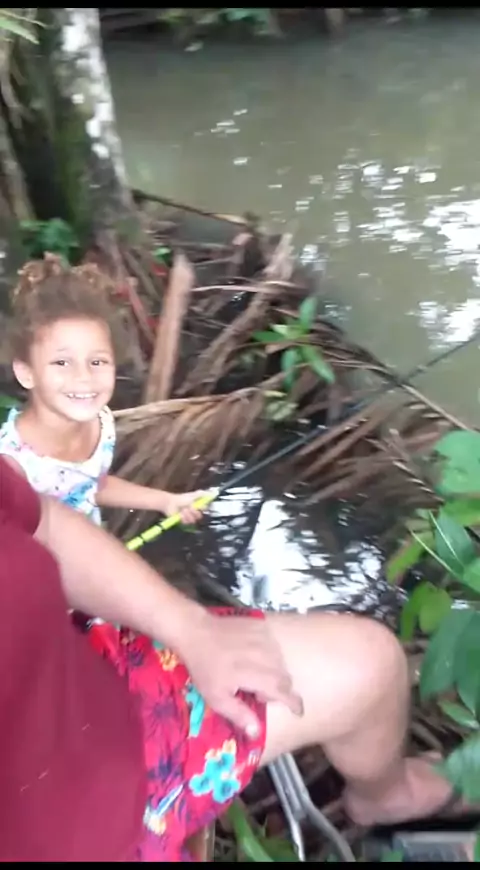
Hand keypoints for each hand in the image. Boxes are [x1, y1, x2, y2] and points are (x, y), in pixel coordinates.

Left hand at [162, 490, 204, 524]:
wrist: (170, 503)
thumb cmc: (182, 498)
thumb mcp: (194, 494)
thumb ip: (203, 494)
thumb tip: (213, 493)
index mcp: (198, 506)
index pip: (205, 510)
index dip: (203, 508)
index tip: (200, 505)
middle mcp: (195, 512)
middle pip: (199, 516)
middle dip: (194, 511)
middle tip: (189, 507)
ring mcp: (190, 518)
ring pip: (193, 520)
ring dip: (187, 514)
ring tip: (183, 510)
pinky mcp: (184, 522)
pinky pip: (187, 522)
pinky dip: (183, 517)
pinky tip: (180, 514)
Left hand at [177, 610, 303, 735]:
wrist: (197, 632)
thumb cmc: (205, 668)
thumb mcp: (217, 697)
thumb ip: (239, 715)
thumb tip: (256, 733)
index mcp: (256, 675)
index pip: (284, 691)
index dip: (294, 703)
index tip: (297, 711)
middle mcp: (267, 655)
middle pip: (284, 678)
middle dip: (277, 689)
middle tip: (256, 692)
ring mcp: (266, 638)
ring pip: (281, 662)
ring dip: (273, 672)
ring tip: (251, 674)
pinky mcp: (262, 626)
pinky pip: (273, 646)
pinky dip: (268, 655)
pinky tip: (250, 656)